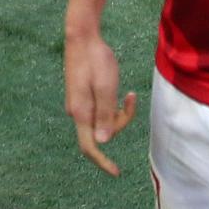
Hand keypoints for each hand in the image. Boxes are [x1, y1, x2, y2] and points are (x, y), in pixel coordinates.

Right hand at [63, 26, 137, 175]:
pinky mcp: (81, 95)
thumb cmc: (96, 60)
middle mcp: (76, 111)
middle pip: (100, 132)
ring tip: (128, 92)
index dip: (102, 162)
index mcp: (80, 112)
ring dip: (117, 112)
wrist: (82, 36)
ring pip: (101, 120)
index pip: (89, 146)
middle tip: (131, 98)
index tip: (117, 172)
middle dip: (120, 122)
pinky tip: (118, 88)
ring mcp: (78, 103)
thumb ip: (105, 115)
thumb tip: (102, 142)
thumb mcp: (105, 87)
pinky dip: (111, 104)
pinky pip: (99, 109)